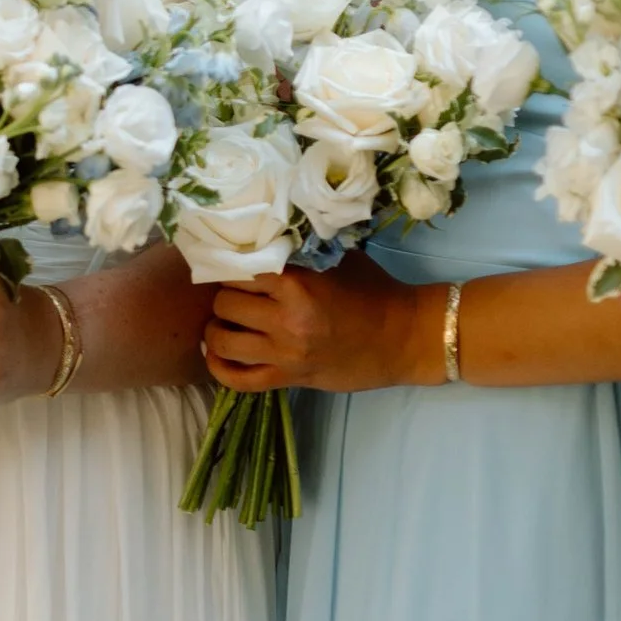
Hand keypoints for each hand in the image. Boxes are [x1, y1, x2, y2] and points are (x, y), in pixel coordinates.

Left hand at [204, 253, 420, 395]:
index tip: (231, 266)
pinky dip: (220, 369)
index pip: (237, 271)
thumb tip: (258, 239)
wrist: (404, 337)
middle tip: (233, 294)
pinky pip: (239, 380)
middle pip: (225, 305)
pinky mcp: (290, 380)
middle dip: (225, 297)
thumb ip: (296, 253)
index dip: (230, 267)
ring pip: (223, 343)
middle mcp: (286, 320)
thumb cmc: (373, 291)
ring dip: (216, 331)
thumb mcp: (335, 260)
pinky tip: (217, 355)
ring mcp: (286, 354)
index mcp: (297, 285)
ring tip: (224, 323)